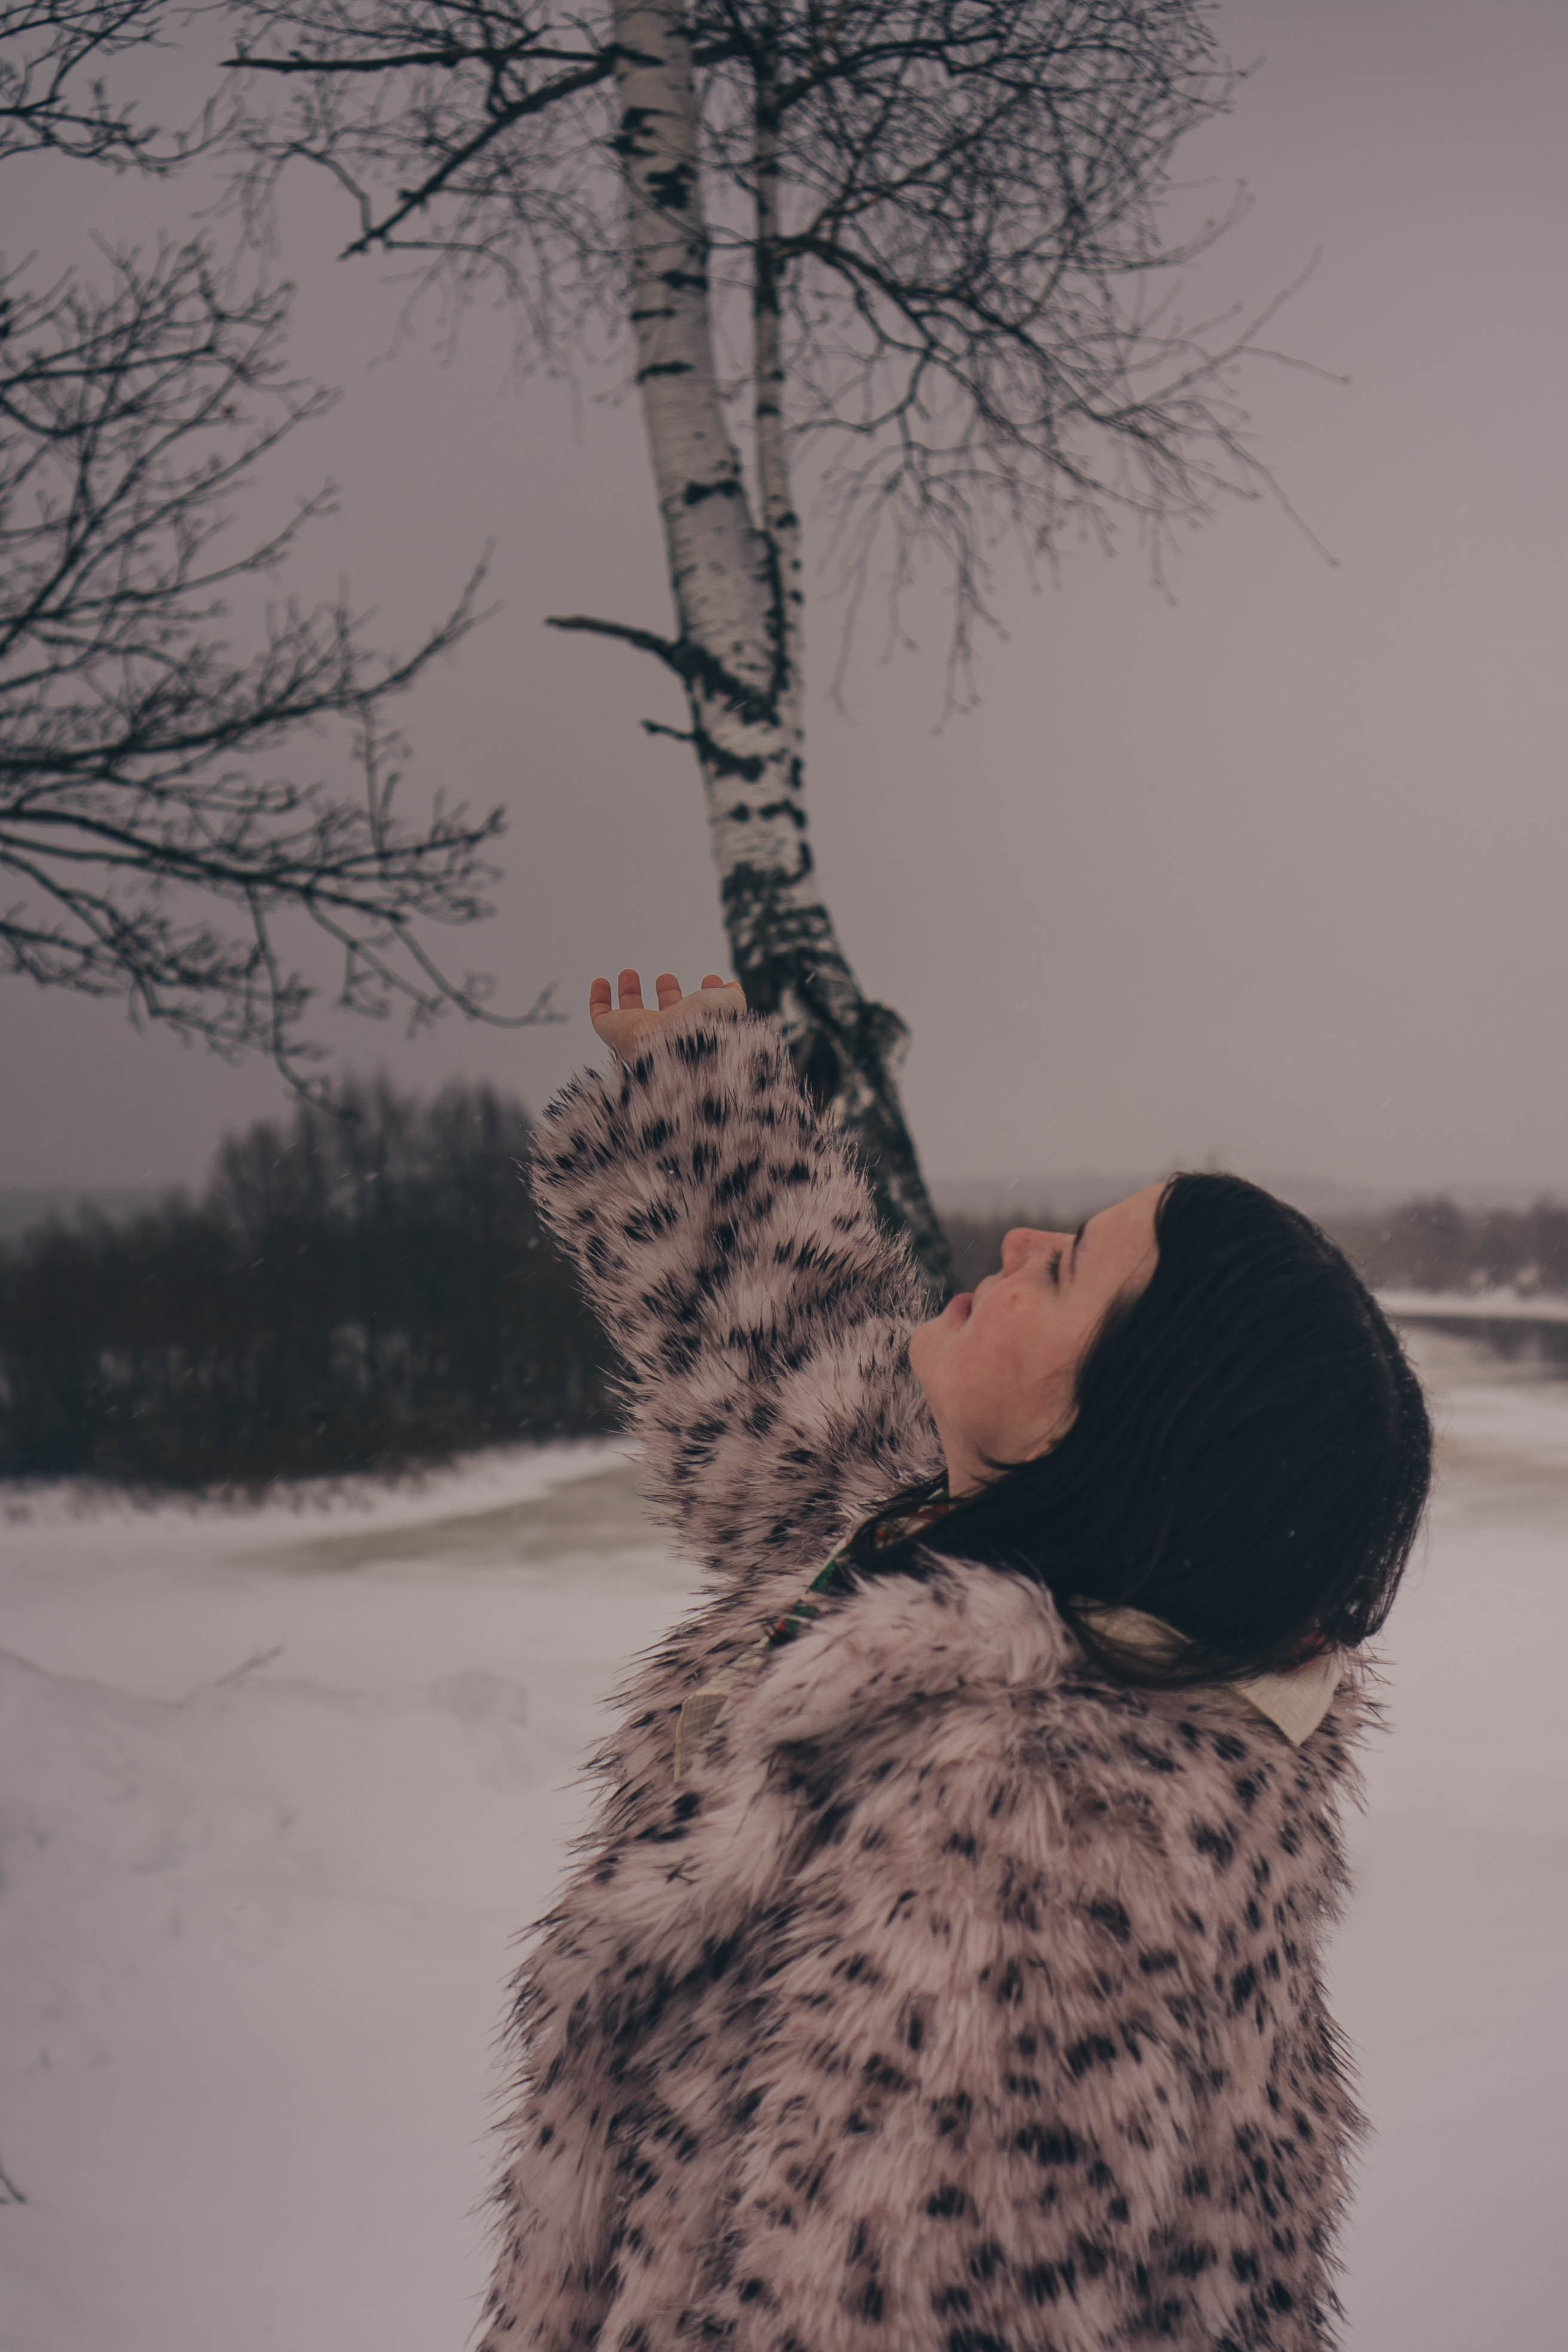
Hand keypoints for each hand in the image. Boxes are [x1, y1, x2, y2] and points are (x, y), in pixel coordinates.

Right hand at [589, 967, 746, 1060]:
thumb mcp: (729, 1007)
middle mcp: (667, 1037)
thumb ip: (732, 998)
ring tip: (629, 973)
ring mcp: (639, 1036)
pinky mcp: (614, 1033)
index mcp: (695, 1033)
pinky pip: (600, 1019)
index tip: (711, 979)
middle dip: (667, 995)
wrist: (680, 1048)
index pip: (698, 1017)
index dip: (704, 997)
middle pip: (664, 1017)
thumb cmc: (709, 1028)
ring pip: (630, 1017)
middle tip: (666, 978)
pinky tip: (600, 981)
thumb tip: (732, 986)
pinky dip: (597, 1000)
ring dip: (629, 994)